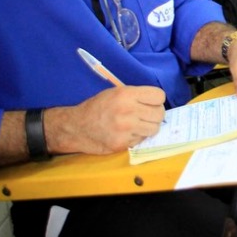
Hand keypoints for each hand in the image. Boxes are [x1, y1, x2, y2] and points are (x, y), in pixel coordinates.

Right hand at [47, 85, 166, 154]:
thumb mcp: (115, 93)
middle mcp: (127, 111)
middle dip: (155, 114)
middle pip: (159, 113)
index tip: (151, 103)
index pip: (159, 96)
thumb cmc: (97, 107)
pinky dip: (137, 137)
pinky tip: (127, 133)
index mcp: (126, 95)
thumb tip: (158, 102)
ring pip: (154, 129)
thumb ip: (136, 96)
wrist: (77, 127)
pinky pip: (142, 140)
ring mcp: (125, 129)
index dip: (156, 100)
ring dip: (148, 127)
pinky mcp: (123, 144)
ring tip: (138, 125)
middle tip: (146, 115)